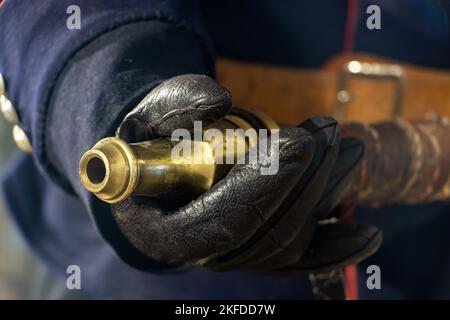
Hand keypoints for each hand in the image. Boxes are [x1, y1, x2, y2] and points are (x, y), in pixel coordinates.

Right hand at [112, 74, 381, 273]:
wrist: (161, 173)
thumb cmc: (153, 145)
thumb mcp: (148, 117)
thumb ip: (173, 105)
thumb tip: (220, 103)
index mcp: (166, 231)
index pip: (222, 221)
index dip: (263, 185)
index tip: (297, 143)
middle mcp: (204, 255)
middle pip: (267, 232)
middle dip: (304, 183)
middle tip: (328, 136)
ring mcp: (236, 257)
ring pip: (291, 240)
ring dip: (325, 197)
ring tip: (348, 150)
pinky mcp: (260, 251)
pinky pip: (302, 259)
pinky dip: (336, 248)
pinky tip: (367, 235)